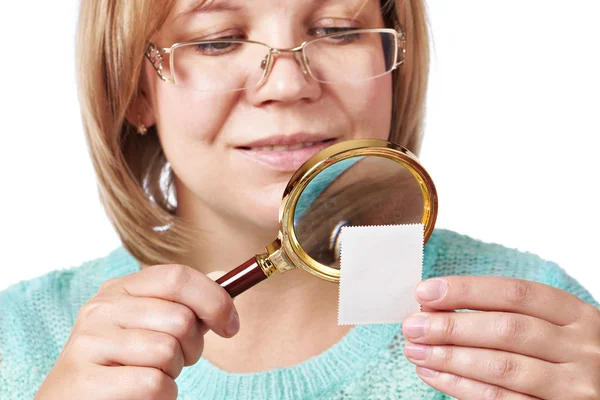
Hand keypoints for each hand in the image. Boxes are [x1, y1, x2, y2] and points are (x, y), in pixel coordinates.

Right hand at [34, 264, 239, 399]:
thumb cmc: (122, 364)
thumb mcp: (148, 326)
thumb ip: (182, 310)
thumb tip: (226, 306)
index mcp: (120, 288)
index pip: (178, 277)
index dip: (215, 300)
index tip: (231, 325)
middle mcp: (102, 307)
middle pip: (181, 318)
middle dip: (193, 347)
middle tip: (176, 361)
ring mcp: (89, 341)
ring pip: (168, 351)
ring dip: (172, 373)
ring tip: (151, 375)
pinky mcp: (86, 379)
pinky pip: (153, 384)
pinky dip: (161, 395)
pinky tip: (140, 395)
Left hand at [402, 276, 599, 398]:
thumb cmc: (565, 352)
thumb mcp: (552, 324)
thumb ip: (506, 312)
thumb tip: (436, 304)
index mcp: (574, 314)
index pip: (513, 293)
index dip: (465, 290)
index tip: (425, 291)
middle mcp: (579, 347)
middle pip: (506, 330)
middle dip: (451, 326)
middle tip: (412, 325)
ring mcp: (573, 385)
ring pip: (501, 368)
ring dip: (450, 358)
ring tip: (415, 351)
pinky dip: (461, 387)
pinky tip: (434, 375)